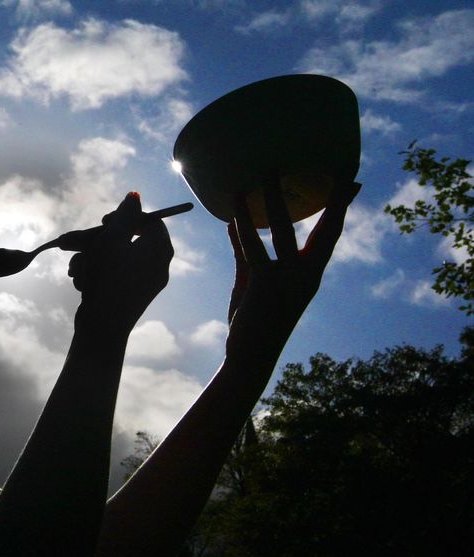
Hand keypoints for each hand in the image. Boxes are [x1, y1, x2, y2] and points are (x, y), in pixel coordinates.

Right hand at [68, 192, 173, 334]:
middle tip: (72, 243)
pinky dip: (95, 274)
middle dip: (94, 242)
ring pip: (114, 257)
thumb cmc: (108, 280)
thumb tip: (135, 195)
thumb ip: (124, 215)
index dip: (124, 217)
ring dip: (90, 259)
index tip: (103, 222)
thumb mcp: (112, 240)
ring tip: (76, 269)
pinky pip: (113, 274)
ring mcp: (144, 282)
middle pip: (126, 240)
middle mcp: (157, 265)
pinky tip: (81, 282)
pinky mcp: (130, 295)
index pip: (149, 220)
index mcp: (160, 250)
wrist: (101, 329)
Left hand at [226, 179, 360, 353]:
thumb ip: (246, 254)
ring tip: (268, 170)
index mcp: (310, 274)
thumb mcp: (251, 282)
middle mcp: (307, 275)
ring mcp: (289, 279)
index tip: (353, 181)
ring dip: (274, 196)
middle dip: (332, 198)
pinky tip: (235, 206)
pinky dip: (243, 225)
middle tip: (337, 168)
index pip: (331, 234)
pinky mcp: (265, 283)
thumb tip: (235, 224)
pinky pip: (254, 247)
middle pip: (326, 229)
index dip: (341, 207)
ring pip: (284, 228)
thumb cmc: (252, 320)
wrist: (250, 357)